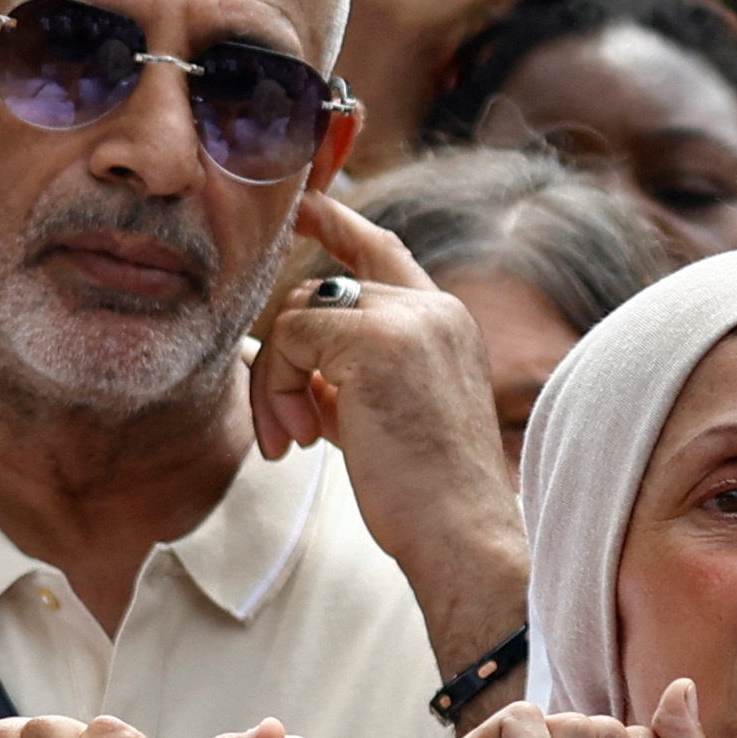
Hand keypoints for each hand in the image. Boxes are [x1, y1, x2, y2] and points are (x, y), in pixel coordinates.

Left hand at [250, 191, 530, 677]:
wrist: (460, 534)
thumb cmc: (425, 493)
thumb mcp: (390, 411)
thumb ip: (354, 367)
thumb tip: (290, 346)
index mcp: (446, 320)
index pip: (383, 251)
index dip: (338, 224)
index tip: (305, 204)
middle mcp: (433, 307)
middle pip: (318, 293)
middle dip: (287, 359)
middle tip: (290, 429)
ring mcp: (406, 319)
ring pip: (296, 315)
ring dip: (277, 382)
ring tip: (295, 440)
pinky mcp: (373, 341)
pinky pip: (287, 337)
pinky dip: (276, 389)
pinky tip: (302, 438)